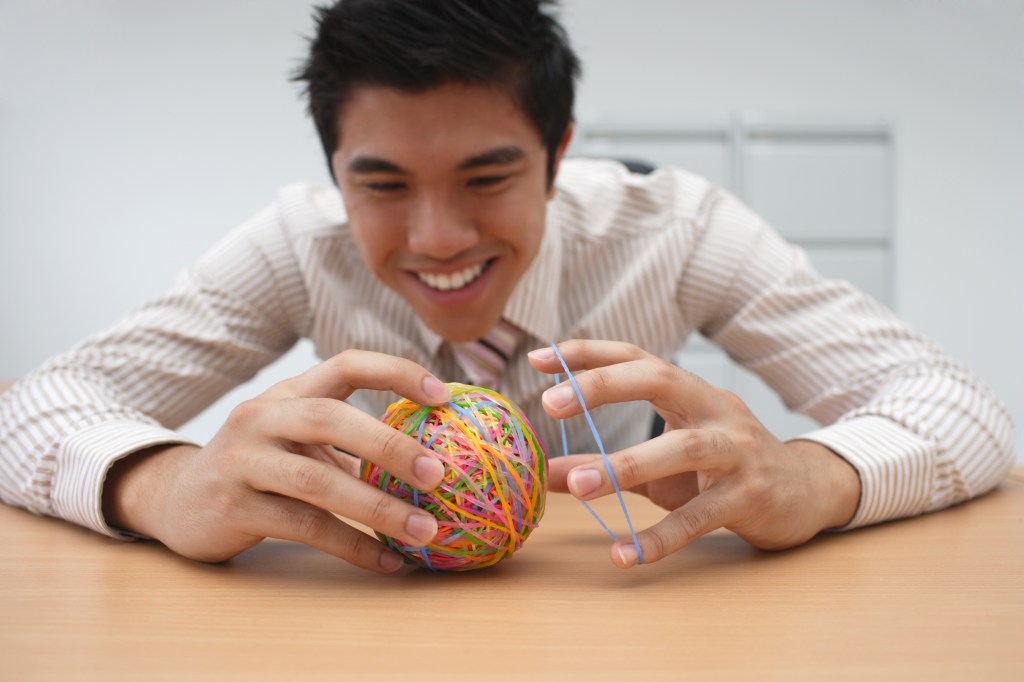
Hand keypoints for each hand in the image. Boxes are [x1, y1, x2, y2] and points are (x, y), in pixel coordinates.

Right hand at [103, 350, 450, 572]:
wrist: (178, 501)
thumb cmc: (261, 467)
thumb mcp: (299, 440)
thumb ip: (352, 443)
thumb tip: (436, 457)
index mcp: (289, 392)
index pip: (346, 365)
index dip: (396, 372)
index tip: (444, 394)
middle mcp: (263, 416)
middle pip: (332, 418)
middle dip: (391, 446)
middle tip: (440, 473)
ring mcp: (245, 460)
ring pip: (319, 482)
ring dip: (379, 508)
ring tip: (426, 531)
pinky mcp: (235, 507)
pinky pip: (304, 528)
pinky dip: (352, 546)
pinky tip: (387, 561)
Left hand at [528, 340, 860, 567]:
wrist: (806, 492)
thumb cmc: (721, 470)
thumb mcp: (661, 462)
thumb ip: (604, 462)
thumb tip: (541, 473)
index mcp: (691, 392)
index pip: (637, 357)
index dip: (588, 354)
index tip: (539, 359)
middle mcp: (716, 411)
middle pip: (660, 379)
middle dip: (604, 386)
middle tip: (551, 404)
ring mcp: (738, 452)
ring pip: (682, 448)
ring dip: (624, 464)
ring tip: (575, 486)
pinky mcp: (750, 498)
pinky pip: (700, 519)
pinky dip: (660, 538)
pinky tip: (623, 554)